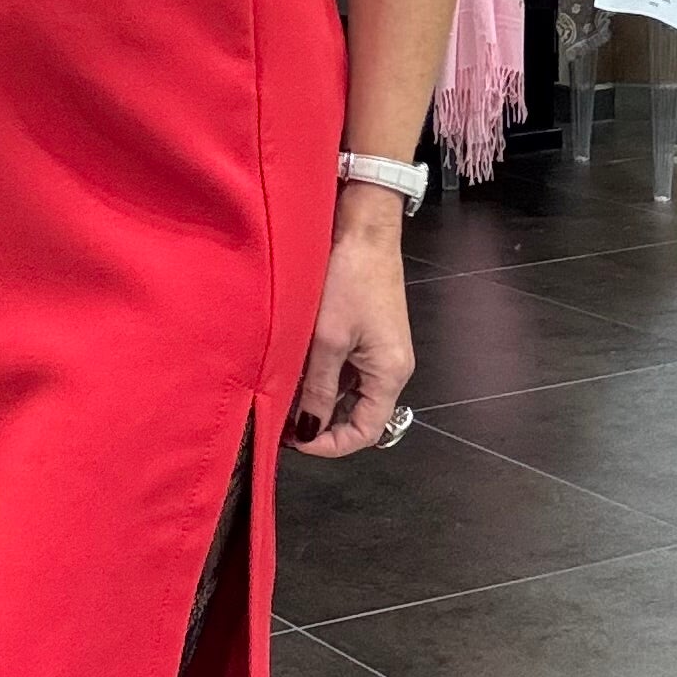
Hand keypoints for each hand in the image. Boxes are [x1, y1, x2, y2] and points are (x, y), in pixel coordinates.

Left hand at [287, 203, 413, 455]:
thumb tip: (307, 429)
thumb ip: (318, 389)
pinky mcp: (371, 336)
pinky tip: (299, 373)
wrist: (364, 231)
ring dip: (322, 402)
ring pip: (352, 394)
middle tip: (284, 424)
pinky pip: (350, 371)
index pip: (366, 432)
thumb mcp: (327, 340)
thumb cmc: (349, 279)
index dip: (331, 445)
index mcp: (390, 373)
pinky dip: (326, 379)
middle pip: (361, 416)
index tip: (295, 443)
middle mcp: (392, 368)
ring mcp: (382, 352)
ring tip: (286, 399)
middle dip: (323, 425)